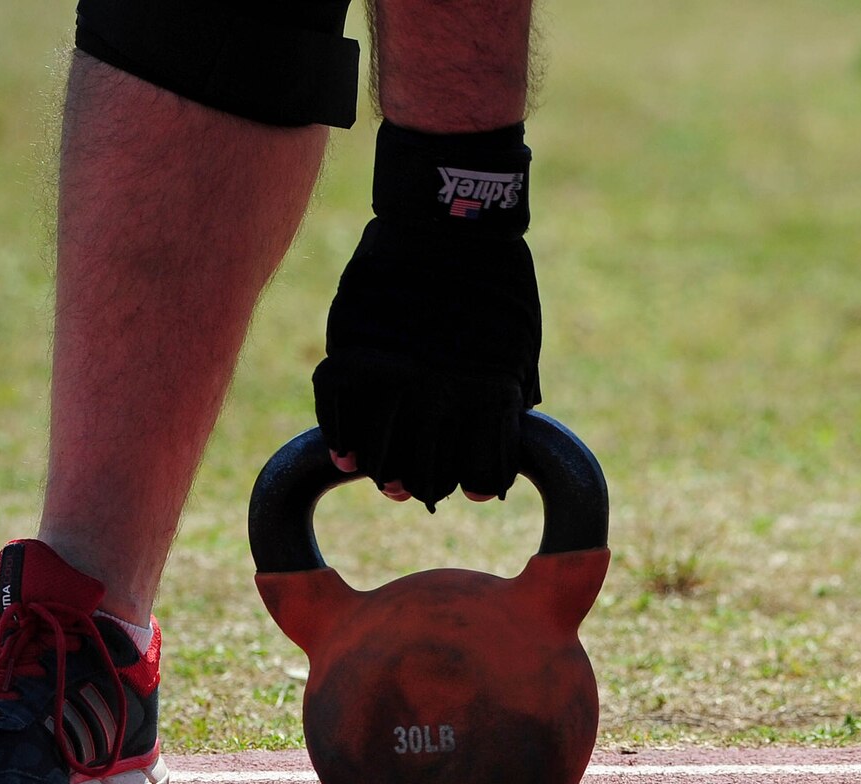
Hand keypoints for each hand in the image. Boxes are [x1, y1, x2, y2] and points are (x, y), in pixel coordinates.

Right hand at [313, 217, 540, 509]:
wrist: (448, 217)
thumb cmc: (497, 278)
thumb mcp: (523, 339)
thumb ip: (512, 388)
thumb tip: (511, 430)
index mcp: (491, 393)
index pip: (483, 471)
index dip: (478, 486)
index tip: (473, 490)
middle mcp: (441, 393)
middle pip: (428, 474)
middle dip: (427, 487)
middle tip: (421, 489)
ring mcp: (392, 373)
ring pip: (381, 454)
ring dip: (384, 474)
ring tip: (387, 480)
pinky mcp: (351, 349)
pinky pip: (337, 413)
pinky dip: (339, 440)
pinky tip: (347, 457)